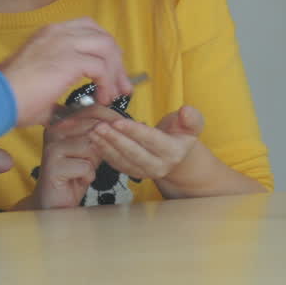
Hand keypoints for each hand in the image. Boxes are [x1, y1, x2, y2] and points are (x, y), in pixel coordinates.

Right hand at [0, 18, 131, 127]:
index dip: (105, 50)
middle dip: (117, 62)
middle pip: (103, 37)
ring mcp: (64, 43)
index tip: (112, 73)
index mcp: (50, 34)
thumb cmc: (9, 98)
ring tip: (113, 94)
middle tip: (122, 86)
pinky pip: (101, 67)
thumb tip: (66, 110)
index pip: (89, 29)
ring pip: (107, 48)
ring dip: (115, 73)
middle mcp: (58, 32)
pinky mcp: (69, 60)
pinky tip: (102, 98)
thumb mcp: (37, 85)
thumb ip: (54, 91)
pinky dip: (107, 83)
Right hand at [20, 106, 122, 209]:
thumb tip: (130, 122)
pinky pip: (85, 166)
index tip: (128, 128)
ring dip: (94, 162)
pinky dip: (88, 176)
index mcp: (63, 121)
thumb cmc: (76, 173)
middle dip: (103, 146)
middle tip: (95, 159)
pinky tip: (78, 179)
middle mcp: (54, 130)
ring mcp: (52, 147)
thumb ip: (103, 133)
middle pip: (94, 128)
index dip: (113, 118)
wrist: (56, 201)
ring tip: (83, 169)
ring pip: (91, 146)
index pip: (93, 109)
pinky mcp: (52, 166)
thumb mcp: (92, 148)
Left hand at [88, 105, 204, 184]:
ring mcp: (145, 172)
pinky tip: (95, 141)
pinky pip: (117, 164)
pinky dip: (104, 152)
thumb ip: (191, 118)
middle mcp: (159, 166)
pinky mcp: (133, 173)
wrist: (176, 152)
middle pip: (133, 153)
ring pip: (122, 160)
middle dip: (115, 139)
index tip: (118, 122)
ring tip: (93, 131)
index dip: (134, 131)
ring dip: (106, 146)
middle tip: (99, 126)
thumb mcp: (192, 123)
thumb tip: (186, 111)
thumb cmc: (181, 133)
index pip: (151, 141)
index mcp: (173, 153)